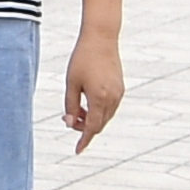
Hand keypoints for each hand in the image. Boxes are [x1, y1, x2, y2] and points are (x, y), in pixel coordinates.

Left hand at [64, 25, 126, 150]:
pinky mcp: (120, 88)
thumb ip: (70, 106)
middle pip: (99, 124)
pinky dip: (98, 111)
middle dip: (83, 127)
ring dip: (91, 119)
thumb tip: (69, 123)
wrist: (101, 39)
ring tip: (75, 109)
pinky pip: (110, 107)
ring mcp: (119, 93)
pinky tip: (86, 104)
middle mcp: (113, 98)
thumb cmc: (82, 59)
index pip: (91, 127)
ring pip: (105, 117)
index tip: (77, 151)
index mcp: (99, 98)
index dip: (83, 140)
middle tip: (68, 118)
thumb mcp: (71, 83)